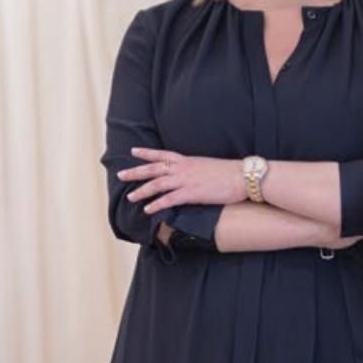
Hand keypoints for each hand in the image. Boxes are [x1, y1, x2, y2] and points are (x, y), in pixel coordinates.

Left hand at [117, 147, 246, 212]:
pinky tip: (148, 210)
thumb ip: (194, 170)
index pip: (162, 154)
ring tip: (130, 197)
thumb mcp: (207, 166)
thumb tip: (188, 175)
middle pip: (153, 169)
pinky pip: (169, 200)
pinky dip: (157, 205)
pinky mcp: (191, 194)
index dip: (146, 153)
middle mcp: (182, 168)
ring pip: (157, 184)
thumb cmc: (229, 173)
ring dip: (141, 191)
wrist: (242, 176)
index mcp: (186, 160)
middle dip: (135, 172)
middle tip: (120, 174)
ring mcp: (185, 180)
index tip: (133, 151)